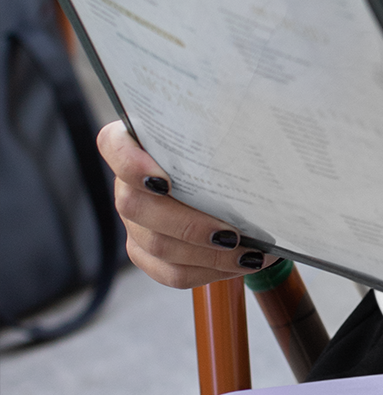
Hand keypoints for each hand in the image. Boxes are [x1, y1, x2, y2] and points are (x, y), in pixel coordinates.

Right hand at [97, 121, 272, 287]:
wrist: (231, 172)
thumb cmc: (227, 141)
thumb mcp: (225, 123)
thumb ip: (226, 123)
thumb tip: (258, 133)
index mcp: (137, 142)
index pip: (113, 146)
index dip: (131, 166)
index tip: (165, 181)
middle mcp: (128, 183)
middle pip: (137, 207)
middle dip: (188, 226)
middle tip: (231, 234)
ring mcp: (135, 221)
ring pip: (156, 245)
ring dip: (207, 256)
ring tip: (249, 253)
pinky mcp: (147, 252)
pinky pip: (170, 272)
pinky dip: (208, 271)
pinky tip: (241, 263)